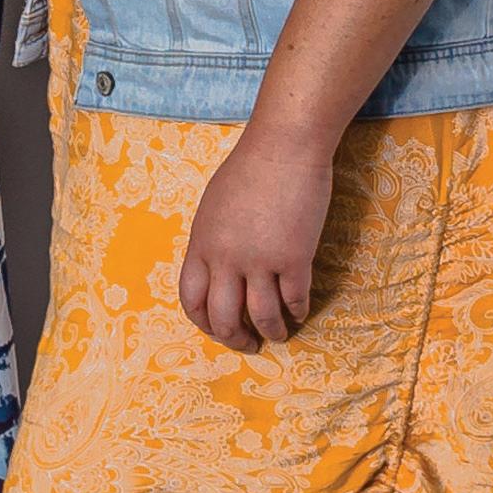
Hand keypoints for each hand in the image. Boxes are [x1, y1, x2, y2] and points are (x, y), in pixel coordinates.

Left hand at [179, 124, 332, 349]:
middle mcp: (225, 257)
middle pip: (222, 316)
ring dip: (271, 332)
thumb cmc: (249, 170)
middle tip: (248, 345)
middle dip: (234, 338)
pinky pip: (295, 299)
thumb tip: (217, 271)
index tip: (217, 330)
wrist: (283, 147)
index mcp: (201, 244)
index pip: (190, 299)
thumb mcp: (213, 206)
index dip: (203, 323)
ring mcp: (259, 260)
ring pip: (261, 316)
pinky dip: (298, 311)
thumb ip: (212, 241)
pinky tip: (301, 312)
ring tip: (278, 335)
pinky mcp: (294, 258)